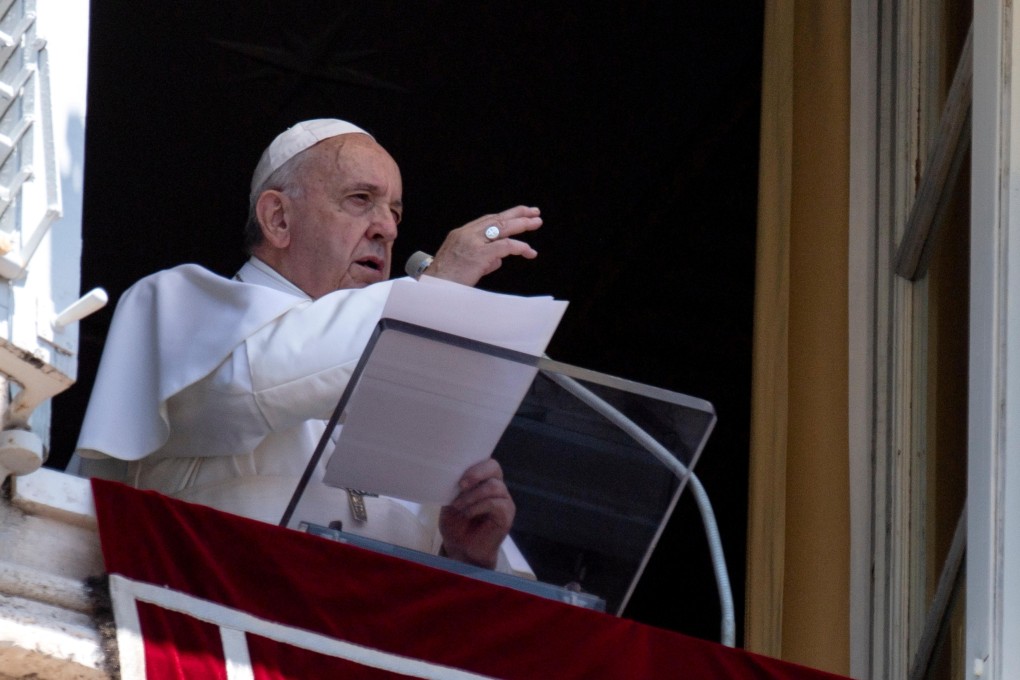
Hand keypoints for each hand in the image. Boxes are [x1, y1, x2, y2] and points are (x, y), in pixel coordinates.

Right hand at [425, 206, 541, 285]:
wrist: (434, 287)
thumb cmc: (447, 279)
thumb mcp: (464, 263)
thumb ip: (483, 259)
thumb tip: (499, 260)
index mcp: (462, 234)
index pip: (488, 219)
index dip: (505, 216)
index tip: (519, 214)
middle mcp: (467, 234)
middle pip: (497, 219)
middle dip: (517, 214)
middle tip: (534, 212)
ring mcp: (473, 243)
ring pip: (502, 227)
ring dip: (522, 224)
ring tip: (536, 223)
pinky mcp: (479, 255)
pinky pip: (505, 246)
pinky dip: (519, 247)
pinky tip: (529, 251)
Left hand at [439, 458, 514, 568]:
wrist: (460, 548)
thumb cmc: (456, 523)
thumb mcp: (449, 500)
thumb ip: (454, 485)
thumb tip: (450, 472)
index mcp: (483, 479)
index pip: (485, 461)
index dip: (473, 463)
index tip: (456, 472)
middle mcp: (496, 486)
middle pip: (494, 467)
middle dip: (476, 473)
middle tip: (461, 485)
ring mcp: (503, 500)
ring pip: (493, 486)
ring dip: (472, 495)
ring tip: (458, 506)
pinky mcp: (507, 515)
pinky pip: (496, 504)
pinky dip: (479, 506)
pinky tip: (468, 513)